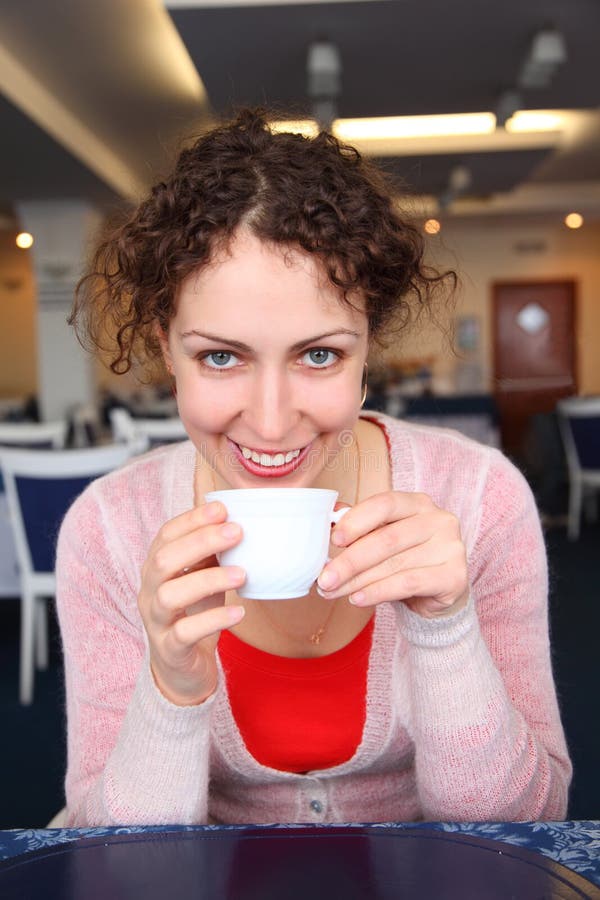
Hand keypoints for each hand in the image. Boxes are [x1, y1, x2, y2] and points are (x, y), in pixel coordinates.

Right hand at [138, 501, 245, 705]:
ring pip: (169, 595)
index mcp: (156, 569)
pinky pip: (184, 633)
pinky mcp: (169, 650)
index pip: (165, 536)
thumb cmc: (194, 615)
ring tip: (242, 573)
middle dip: (200, 541)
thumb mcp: (201, 579)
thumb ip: (211, 554)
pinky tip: (238, 612)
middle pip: (163, 560)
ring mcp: (156, 621)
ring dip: (208, 579)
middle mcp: (149, 591)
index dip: (191, 520)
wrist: (183, 671)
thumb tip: (238, 519)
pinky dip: (213, 620)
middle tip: (237, 532)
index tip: (222, 508)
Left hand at [317, 491, 468, 618]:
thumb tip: (330, 519)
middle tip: (324, 578)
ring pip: (394, 564)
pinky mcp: (455, 576)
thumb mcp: (381, 539)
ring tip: (333, 591)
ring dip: (358, 581)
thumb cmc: (404, 560)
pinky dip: (378, 592)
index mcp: (418, 503)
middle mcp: (439, 520)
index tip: (333, 539)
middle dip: (350, 561)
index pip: (385, 504)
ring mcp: (451, 547)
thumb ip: (360, 527)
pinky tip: (358, 599)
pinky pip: (408, 584)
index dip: (357, 520)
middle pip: (387, 539)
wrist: (436, 593)